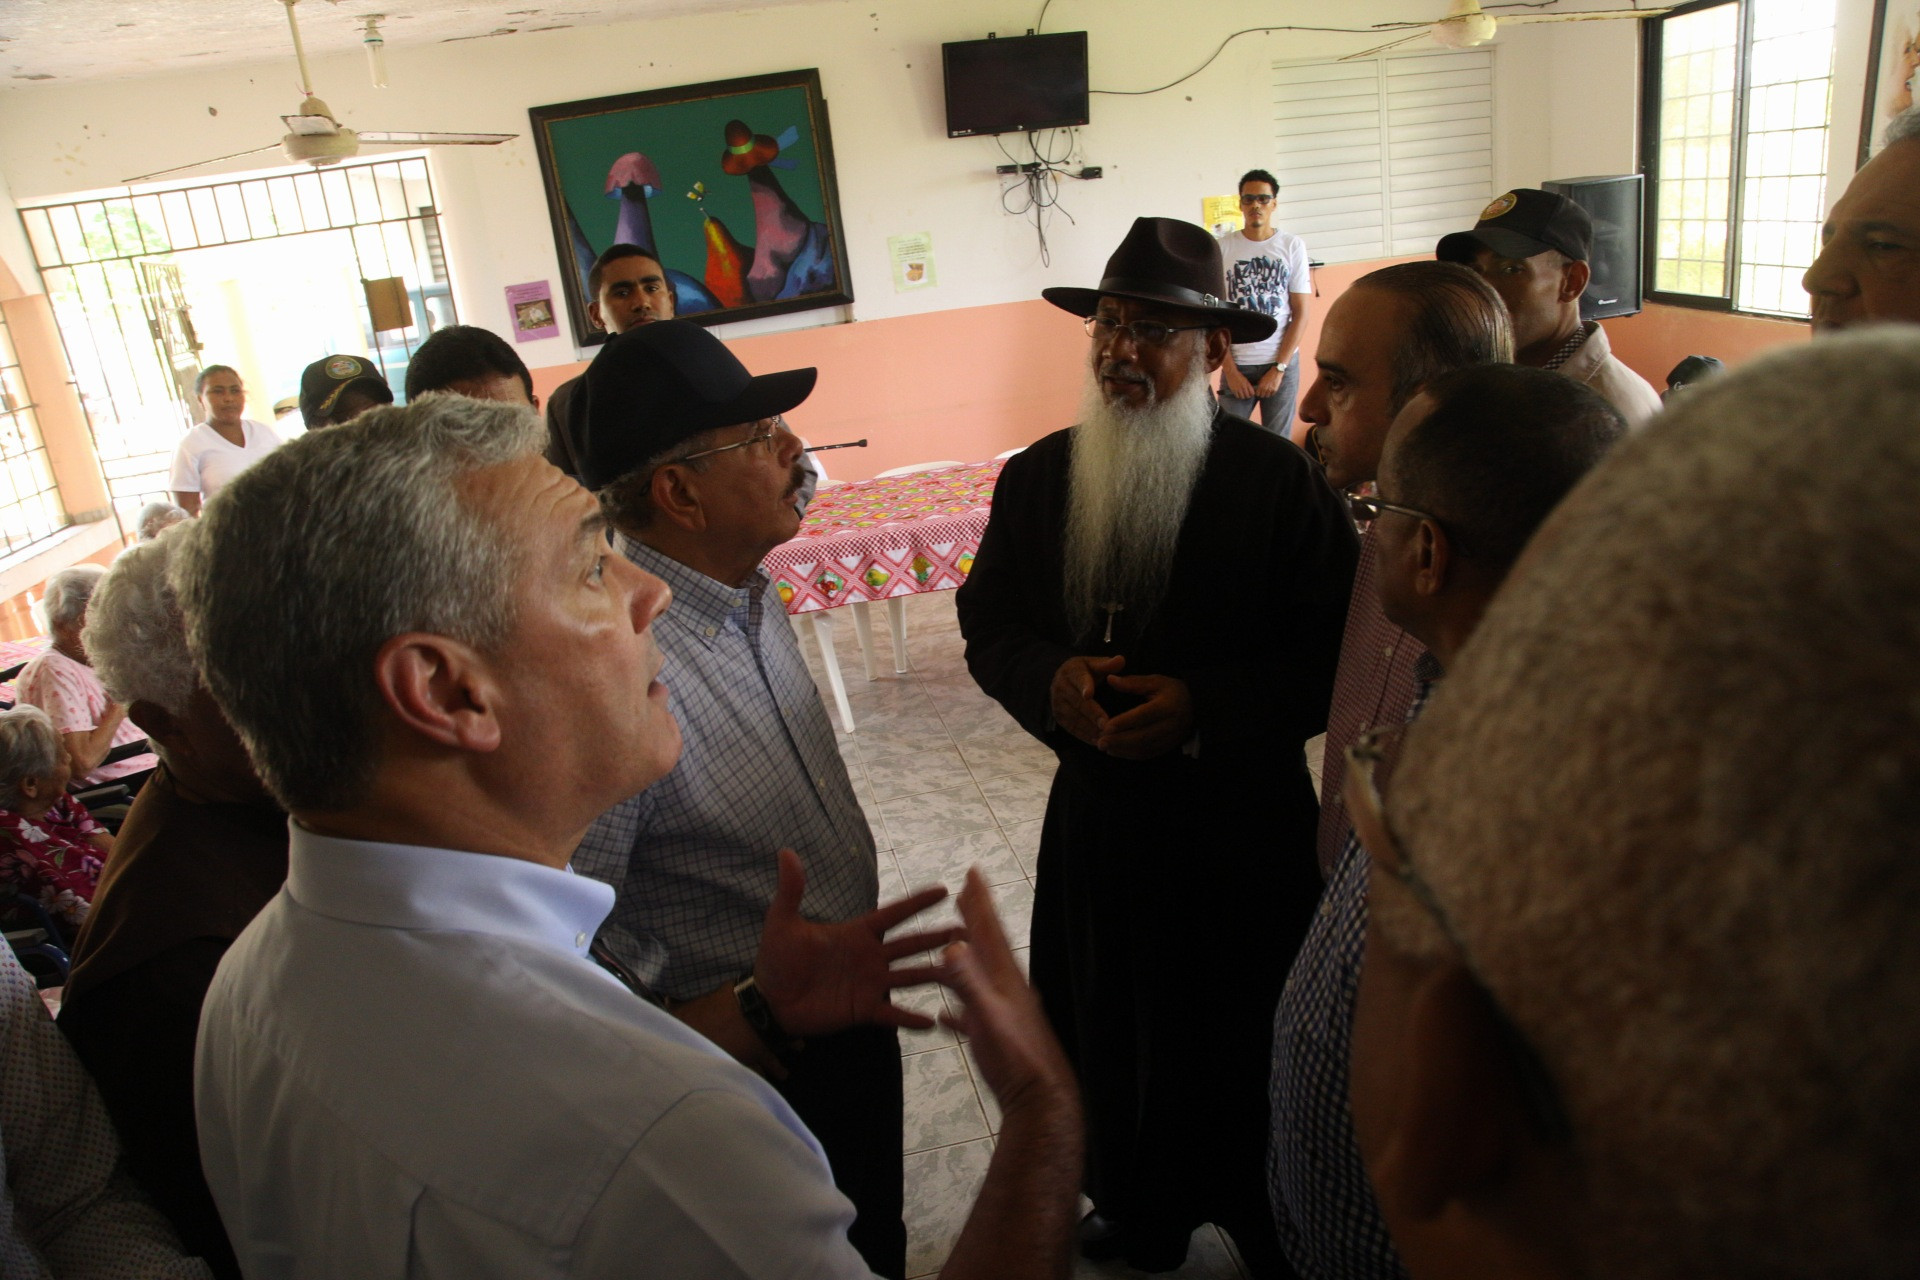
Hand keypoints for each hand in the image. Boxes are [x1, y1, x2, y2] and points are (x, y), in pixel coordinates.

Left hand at [754, 849, 963, 1037]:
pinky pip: (893, 1014)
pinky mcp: (864, 1010)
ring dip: (935, 974)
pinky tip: (932, 1021)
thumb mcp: (783, 922)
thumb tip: (786, 852)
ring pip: (911, 977)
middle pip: (911, 944)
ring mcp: (870, 984)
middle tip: (966, 931)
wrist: (770, 1001)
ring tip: (961, 973)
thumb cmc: (777, 959)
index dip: (917, 903)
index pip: (893, 914)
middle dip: (938, 937)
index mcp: (857, 933)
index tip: (944, 891)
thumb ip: (791, 889)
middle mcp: (870, 956)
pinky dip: (911, 1018)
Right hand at [938, 869, 1074, 1111]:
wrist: (1038, 1098)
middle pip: (988, 946)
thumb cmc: (1015, 1058)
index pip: (989, 931)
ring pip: (982, 977)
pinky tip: (946, 1016)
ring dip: (967, 958)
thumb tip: (952, 946)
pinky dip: (958, 1010)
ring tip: (954, 944)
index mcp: (1004, 978)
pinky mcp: (997, 1038)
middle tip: (967, 892)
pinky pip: (973, 1016)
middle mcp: (1006, 989)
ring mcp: (1003, 1013)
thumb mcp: (988, 1017)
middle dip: (976, 919)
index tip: (974, 872)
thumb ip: (969, 983)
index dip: (981, 902)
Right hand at [1050, 655, 1122, 746]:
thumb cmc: (1086, 671)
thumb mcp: (1094, 664)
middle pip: (1078, 703)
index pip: (1079, 679)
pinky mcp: (1059, 717)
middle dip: (1092, 714)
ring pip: (1074, 718)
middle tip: (1107, 724)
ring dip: (1089, 728)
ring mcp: (1058, 704)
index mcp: (1072, 671)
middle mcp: (1061, 687)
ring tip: (1106, 736)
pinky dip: (1084, 736)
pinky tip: (1097, 741)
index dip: (1084, 687)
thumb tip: (1121, 660)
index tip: (1089, 695)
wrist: (1062, 680)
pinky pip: (1071, 728)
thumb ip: (1107, 664)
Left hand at [1096, 674, 1193, 759]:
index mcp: (1166, 706)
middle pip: (1142, 736)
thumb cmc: (1172, 691)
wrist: (1196, 706)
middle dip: (1119, 741)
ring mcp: (1170, 738)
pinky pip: (1147, 754)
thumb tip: (1110, 679)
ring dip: (1122, 750)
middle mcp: (1170, 725)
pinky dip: (1129, 755)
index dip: (1124, 722)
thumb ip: (1133, 682)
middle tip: (1100, 741)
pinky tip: (1115, 751)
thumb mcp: (1155, 681)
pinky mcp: (1167, 747)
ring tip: (1103, 747)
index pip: (1143, 716)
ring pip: (1143, 748)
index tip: (1106, 726)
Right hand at [1221, 364, 1254, 397]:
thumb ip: (1248, 385)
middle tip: (1247, 396)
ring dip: (1243, 397)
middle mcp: (1243, 387)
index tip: (1251, 394)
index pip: (1252, 392)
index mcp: (1247, 384)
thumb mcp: (1245, 379)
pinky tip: (1238, 394)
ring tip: (1242, 395)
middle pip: (1247, 395)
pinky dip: (1238, 396)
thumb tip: (1250, 390)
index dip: (1252, 394)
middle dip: (1248, 396)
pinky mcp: (1234, 390)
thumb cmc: (1239, 376)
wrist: (1231, 374)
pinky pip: (1237, 396)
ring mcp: (1238, 389)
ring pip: (1242, 397)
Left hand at [1254, 366, 1282, 398]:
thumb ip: (1259, 384)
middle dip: (1262, 394)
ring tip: (1267, 392)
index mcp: (1261, 386)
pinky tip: (1271, 391)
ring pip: (1267, 396)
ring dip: (1266, 394)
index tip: (1258, 393)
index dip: (1258, 394)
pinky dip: (1271, 393)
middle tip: (1262, 393)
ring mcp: (1270, 389)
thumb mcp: (1261, 379)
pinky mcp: (1275, 390)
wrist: (1276, 372)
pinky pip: (1272, 394)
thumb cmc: (1268, 375)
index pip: (1257, 394)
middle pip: (1262, 396)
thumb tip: (1257, 389)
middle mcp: (1265, 388)